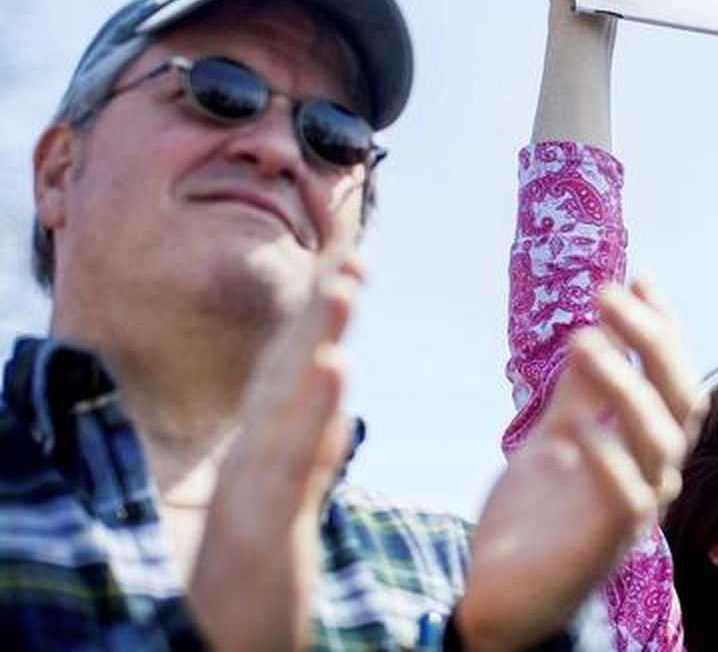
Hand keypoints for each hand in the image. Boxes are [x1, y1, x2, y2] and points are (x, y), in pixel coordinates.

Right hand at [187, 259, 360, 650]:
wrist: (221, 643)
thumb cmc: (249, 576)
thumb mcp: (283, 497)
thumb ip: (306, 436)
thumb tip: (323, 373)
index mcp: (269, 447)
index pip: (298, 365)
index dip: (324, 307)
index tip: (356, 247)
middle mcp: (255, 455)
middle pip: (292, 365)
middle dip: (325, 302)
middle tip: (360, 242)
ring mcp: (253, 487)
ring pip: (290, 401)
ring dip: (318, 334)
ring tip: (351, 279)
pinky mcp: (258, 526)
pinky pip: (288, 464)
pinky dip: (311, 414)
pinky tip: (336, 367)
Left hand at [457, 281, 699, 650]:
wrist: (504, 593)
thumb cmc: (536, 516)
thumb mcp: (554, 436)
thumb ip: (579, 393)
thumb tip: (596, 329)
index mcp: (645, 442)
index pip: (671, 372)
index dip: (661, 324)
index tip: (638, 276)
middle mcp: (655, 470)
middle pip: (679, 395)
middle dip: (650, 339)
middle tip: (607, 294)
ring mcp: (638, 506)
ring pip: (658, 438)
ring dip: (625, 384)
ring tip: (584, 339)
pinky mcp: (608, 543)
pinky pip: (626, 498)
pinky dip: (608, 459)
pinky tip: (581, 428)